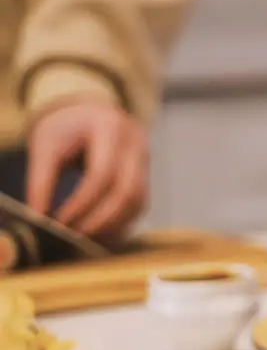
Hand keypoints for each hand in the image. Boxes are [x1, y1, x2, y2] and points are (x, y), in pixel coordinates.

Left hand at [27, 98, 148, 238]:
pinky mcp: (146, 172)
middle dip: (101, 219)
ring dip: (113, 224)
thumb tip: (38, 219)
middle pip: (128, 190)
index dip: (82, 203)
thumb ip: (40, 182)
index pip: (102, 173)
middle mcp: (135, 142)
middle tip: (74, 236)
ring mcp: (145, 157)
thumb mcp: (45, 146)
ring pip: (138, 200)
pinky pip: (140, 203)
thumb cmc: (64, 127)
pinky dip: (121, 221)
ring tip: (85, 237)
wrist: (88, 112)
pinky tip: (100, 232)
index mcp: (109, 127)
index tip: (60, 222)